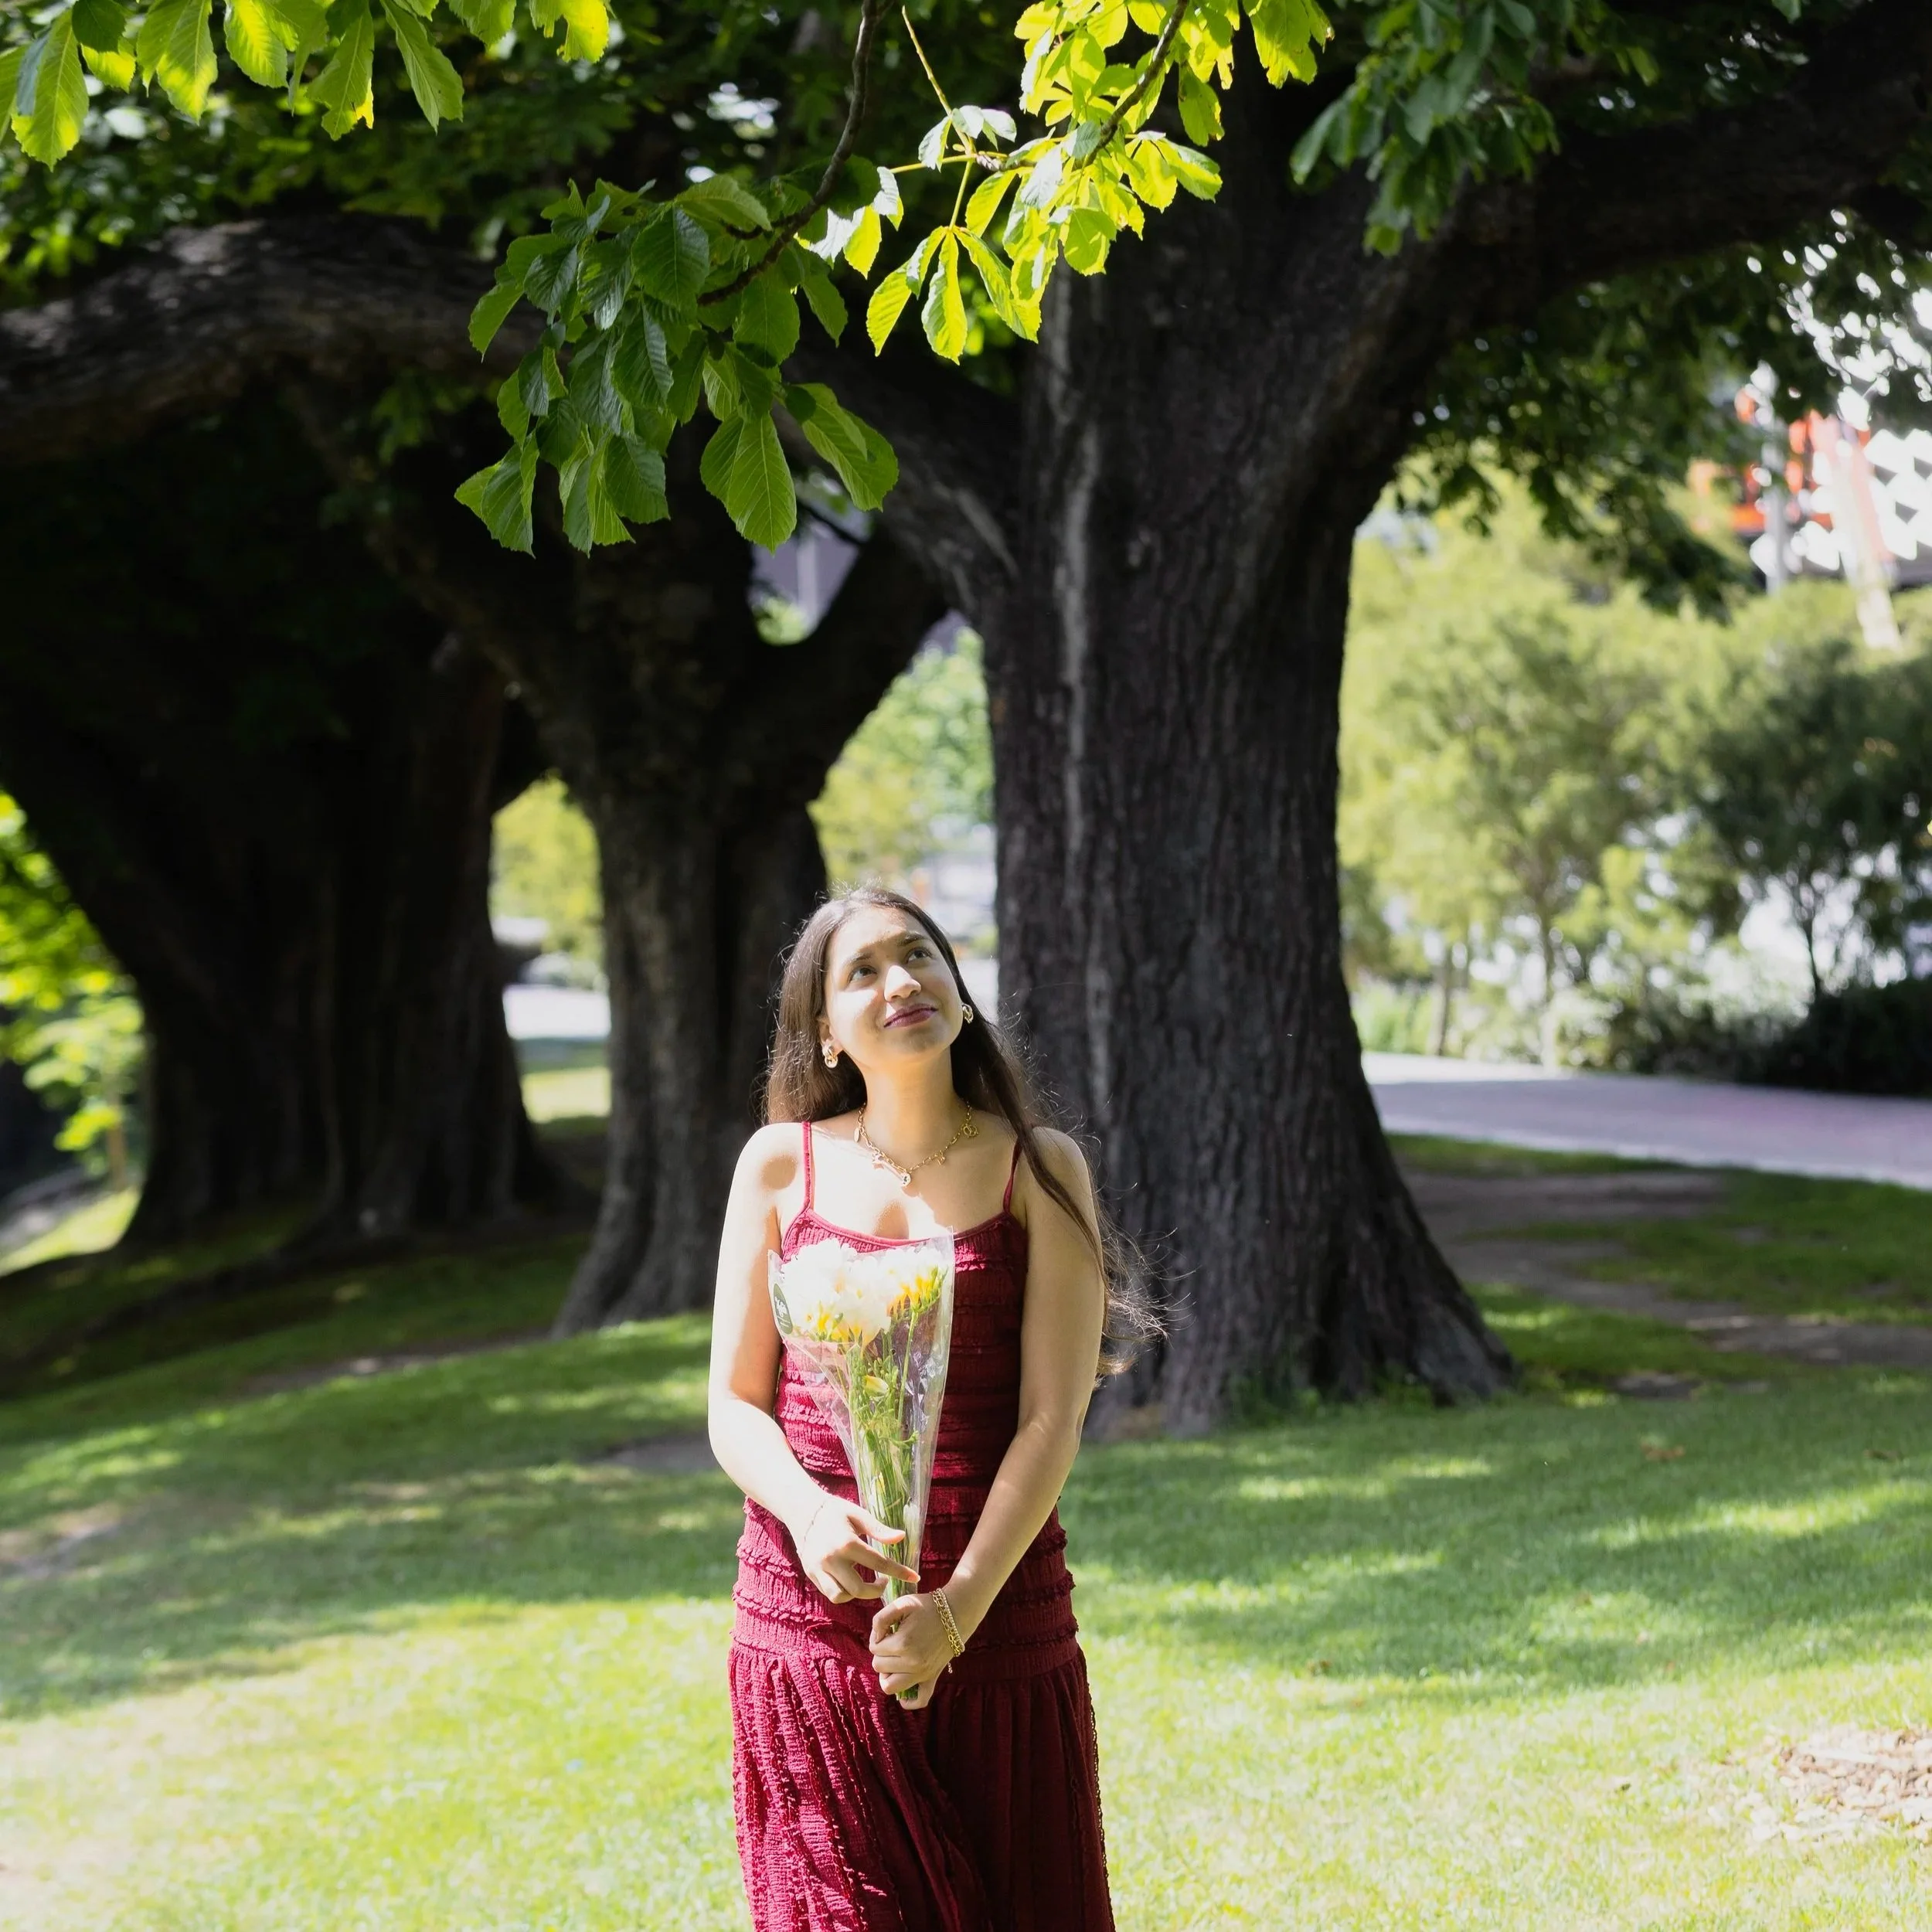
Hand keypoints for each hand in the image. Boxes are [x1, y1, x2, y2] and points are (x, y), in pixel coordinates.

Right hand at [792, 1494, 918, 1603]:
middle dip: (875, 1590)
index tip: (915, 1578)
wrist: (802, 1511)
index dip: (899, 1572)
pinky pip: (829, 1592)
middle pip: (858, 1590)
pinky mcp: (811, 1574)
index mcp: (847, 1542)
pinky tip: (849, 1579)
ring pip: (840, 1597)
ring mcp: (818, 1569)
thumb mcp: (858, 1515)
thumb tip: (901, 1537)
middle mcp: (831, 1559)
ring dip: (855, 1594)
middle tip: (883, 1580)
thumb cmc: (834, 1511)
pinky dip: (842, 1591)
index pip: (879, 1563)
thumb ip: (879, 1530)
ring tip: (864, 1582)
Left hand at [869, 1593, 958, 1708]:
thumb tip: (875, 1637)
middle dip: (881, 1653)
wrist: (955, 1613)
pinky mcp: (932, 1678)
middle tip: (892, 1641)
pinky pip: (919, 1700)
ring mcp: (922, 1673)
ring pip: (890, 1687)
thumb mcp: (902, 1603)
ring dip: (887, 1675)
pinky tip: (903, 1692)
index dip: (877, 1637)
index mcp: (903, 1643)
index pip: (874, 1648)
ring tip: (893, 1662)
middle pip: (879, 1666)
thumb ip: (881, 1618)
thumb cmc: (927, 1606)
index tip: (887, 1630)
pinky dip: (908, 1701)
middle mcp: (912, 1662)